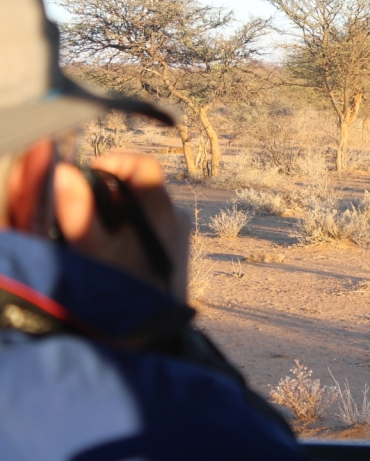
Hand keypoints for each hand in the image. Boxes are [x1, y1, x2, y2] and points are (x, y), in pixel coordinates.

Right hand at [54, 154, 189, 300]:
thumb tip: (65, 173)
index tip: (88, 172)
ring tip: (100, 234)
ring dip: (120, 211)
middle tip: (88, 210)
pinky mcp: (178, 248)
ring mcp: (180, 233)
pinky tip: (117, 249)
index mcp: (161, 212)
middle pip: (141, 185)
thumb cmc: (125, 290)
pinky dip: (131, 227)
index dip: (115, 161)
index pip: (144, 165)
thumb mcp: (94, 251)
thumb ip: (78, 211)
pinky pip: (152, 224)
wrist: (154, 331)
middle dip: (111, 191)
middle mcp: (176, 217)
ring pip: (146, 206)